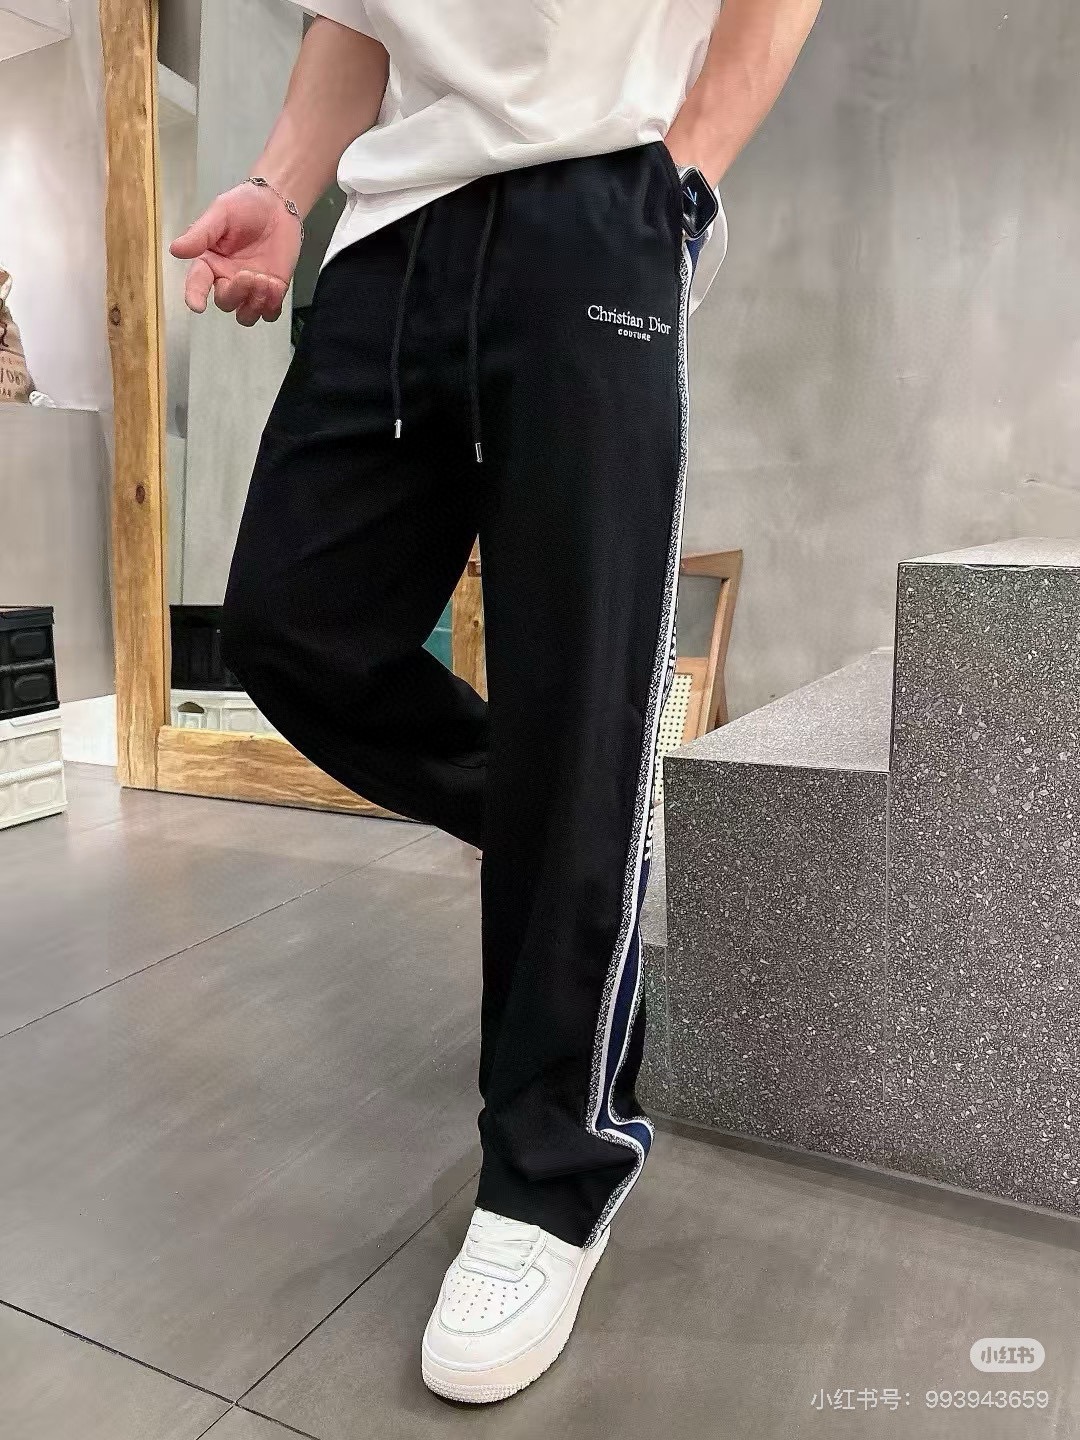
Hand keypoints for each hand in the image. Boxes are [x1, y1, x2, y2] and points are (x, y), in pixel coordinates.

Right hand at [170, 182, 302, 325]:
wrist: (278, 205)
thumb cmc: (246, 204)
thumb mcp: (221, 213)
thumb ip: (200, 234)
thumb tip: (175, 250)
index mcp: (209, 262)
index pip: (197, 283)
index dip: (195, 296)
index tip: (197, 305)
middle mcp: (227, 279)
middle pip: (224, 302)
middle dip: (236, 293)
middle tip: (250, 275)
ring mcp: (250, 288)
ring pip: (245, 315)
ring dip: (254, 305)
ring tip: (266, 282)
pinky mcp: (272, 292)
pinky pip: (269, 313)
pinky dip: (272, 307)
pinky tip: (275, 286)